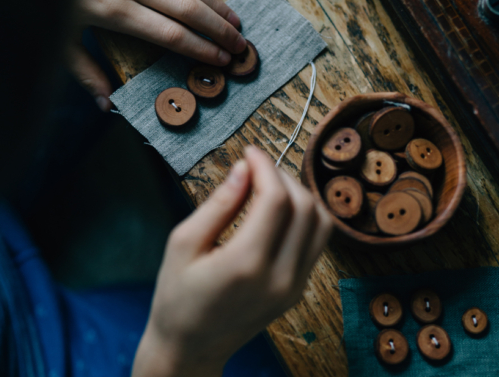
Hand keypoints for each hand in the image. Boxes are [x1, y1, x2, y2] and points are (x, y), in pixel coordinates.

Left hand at [71, 0, 245, 110]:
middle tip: (240, 44)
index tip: (221, 60)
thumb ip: (85, 70)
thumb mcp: (58, 36)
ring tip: (234, 19)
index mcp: (114, 11)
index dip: (200, 49)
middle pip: (187, 9)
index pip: (170, 35)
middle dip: (218, 29)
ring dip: (214, 1)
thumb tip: (106, 105)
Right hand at [132, 146, 332, 376]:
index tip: (250, 152)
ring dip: (299, 195)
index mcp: (246, 264)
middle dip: (283, 176)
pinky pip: (316, 242)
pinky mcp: (298, 290)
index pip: (276, 199)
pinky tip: (279, 210)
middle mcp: (281, 277)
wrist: (192, 347)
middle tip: (257, 167)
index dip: (265, 166)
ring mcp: (295, 286)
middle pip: (305, 206)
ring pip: (320, 223)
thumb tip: (244, 169)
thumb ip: (218, 204)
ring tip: (269, 185)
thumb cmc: (177, 296)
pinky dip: (305, 216)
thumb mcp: (183, 243)